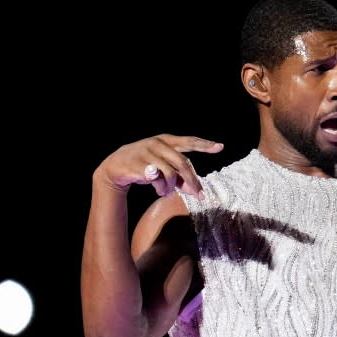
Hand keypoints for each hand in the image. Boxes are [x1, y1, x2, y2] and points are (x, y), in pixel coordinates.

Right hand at [94, 134, 223, 198]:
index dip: (205, 145)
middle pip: (183, 163)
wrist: (116, 167)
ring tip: (166, 192)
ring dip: (172, 187)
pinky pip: (158, 178)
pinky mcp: (139, 164)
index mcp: (167, 141)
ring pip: (171, 173)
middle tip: (199, 195)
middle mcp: (158, 144)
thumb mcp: (163, 168)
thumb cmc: (145, 166)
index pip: (189, 141)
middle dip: (193, 181)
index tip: (220, 147)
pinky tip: (159, 190)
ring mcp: (148, 152)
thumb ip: (180, 177)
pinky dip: (161, 187)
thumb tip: (197, 192)